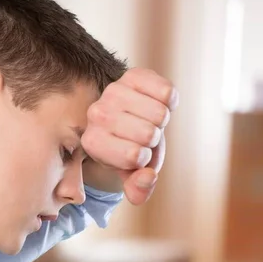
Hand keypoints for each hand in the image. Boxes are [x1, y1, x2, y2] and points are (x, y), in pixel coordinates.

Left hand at [81, 68, 177, 204]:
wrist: (128, 115)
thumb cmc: (129, 147)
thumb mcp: (132, 172)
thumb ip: (139, 187)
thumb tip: (147, 178)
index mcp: (92, 142)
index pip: (134, 156)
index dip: (144, 158)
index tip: (134, 152)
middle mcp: (96, 114)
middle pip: (149, 134)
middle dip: (154, 139)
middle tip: (142, 134)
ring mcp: (112, 91)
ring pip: (160, 113)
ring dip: (161, 120)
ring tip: (147, 119)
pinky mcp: (132, 74)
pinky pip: (167, 92)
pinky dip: (169, 101)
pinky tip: (154, 102)